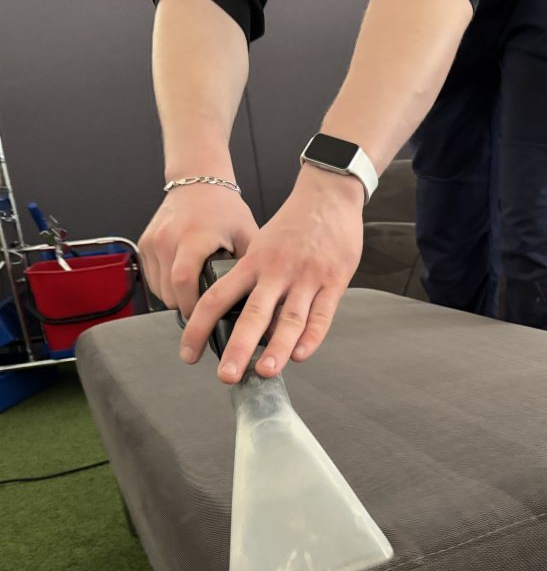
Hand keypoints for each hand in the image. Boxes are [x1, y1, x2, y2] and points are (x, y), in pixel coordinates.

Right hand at [138, 183, 257, 316]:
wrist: (198, 184)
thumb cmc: (225, 209)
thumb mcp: (247, 236)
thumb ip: (250, 266)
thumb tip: (259, 297)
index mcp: (193, 237)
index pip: (184, 281)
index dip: (193, 306)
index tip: (206, 318)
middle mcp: (167, 239)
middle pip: (169, 292)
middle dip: (187, 306)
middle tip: (205, 310)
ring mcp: (152, 242)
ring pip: (159, 290)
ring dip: (176, 298)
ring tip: (196, 294)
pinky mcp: (144, 244)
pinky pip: (152, 279)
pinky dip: (166, 287)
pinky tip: (184, 282)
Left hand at [179, 167, 364, 383]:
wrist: (329, 195)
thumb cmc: (295, 224)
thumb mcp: (263, 244)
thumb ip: (252, 277)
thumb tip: (238, 318)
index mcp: (253, 262)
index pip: (217, 297)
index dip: (199, 327)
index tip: (189, 354)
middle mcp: (276, 271)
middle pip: (252, 314)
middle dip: (238, 348)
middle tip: (226, 375)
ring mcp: (307, 277)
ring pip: (289, 318)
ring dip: (277, 348)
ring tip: (265, 372)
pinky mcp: (334, 281)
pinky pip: (322, 314)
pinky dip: (312, 337)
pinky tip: (301, 356)